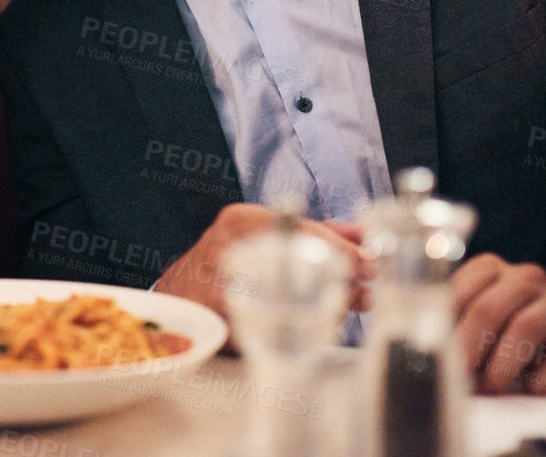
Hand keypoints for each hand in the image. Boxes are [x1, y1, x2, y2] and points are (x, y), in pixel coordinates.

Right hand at [155, 203, 373, 323]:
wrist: (178, 296)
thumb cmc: (228, 261)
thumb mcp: (265, 233)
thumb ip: (315, 231)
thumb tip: (364, 238)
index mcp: (240, 220)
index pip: (301, 231)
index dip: (341, 249)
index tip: (367, 263)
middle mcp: (229, 249)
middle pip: (299, 263)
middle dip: (340, 278)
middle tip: (364, 290)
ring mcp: (224, 286)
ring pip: (292, 297)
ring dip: (328, 304)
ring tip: (347, 307)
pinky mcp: (224, 320)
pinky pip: (275, 324)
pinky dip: (304, 326)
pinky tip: (319, 325)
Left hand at [451, 253, 545, 393]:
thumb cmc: (519, 329)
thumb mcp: (489, 320)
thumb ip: (461, 326)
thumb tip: (433, 357)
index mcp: (493, 271)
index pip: (462, 288)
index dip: (446, 322)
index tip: (438, 350)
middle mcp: (526, 279)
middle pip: (490, 307)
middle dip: (472, 345)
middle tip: (462, 375)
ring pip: (526, 327)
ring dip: (504, 363)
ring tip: (494, 386)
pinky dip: (545, 375)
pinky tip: (534, 388)